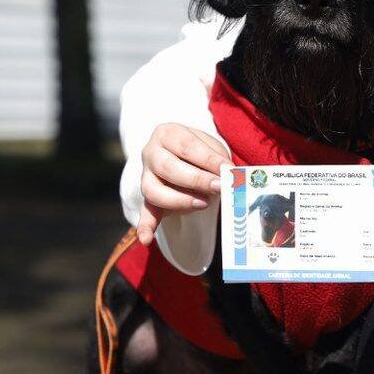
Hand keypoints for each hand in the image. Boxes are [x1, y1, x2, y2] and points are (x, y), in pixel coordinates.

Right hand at [137, 123, 231, 245]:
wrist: (184, 156)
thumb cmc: (201, 151)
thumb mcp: (211, 146)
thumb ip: (217, 160)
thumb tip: (229, 178)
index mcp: (167, 134)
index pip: (187, 146)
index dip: (208, 159)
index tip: (228, 170)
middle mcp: (151, 153)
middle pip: (167, 167)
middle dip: (196, 179)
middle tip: (219, 187)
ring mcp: (147, 176)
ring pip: (154, 191)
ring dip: (180, 200)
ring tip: (203, 203)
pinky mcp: (149, 198)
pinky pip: (145, 212)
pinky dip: (145, 226)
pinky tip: (146, 239)